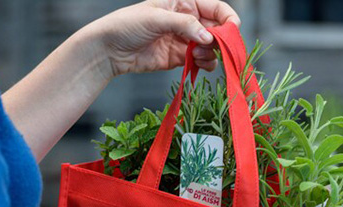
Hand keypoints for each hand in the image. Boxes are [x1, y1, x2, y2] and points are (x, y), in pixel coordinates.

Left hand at [81, 0, 240, 79]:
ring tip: (197, 56)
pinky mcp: (180, 58)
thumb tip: (209, 37)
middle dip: (221, 40)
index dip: (228, 18)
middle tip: (215, 48)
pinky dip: (205, 64)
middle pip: (217, 29)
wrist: (109, 50)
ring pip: (211, 47)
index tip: (233, 30)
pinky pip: (201, 61)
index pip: (216, 7)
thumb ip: (185, 25)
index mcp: (184, 2)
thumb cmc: (128, 25)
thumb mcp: (156, 18)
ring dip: (211, 53)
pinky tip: (198, 64)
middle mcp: (188, 20)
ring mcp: (185, 40)